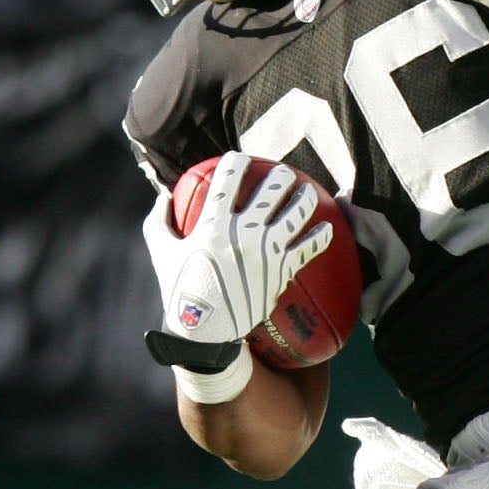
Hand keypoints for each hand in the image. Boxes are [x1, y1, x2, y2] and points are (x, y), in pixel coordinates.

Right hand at [141, 153, 330, 372]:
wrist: (204, 331)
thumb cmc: (179, 288)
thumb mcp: (161, 249)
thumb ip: (160, 219)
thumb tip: (163, 195)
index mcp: (213, 224)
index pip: (228, 180)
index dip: (236, 162)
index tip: (240, 157)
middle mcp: (244, 233)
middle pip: (271, 191)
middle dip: (280, 176)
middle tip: (283, 174)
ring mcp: (266, 252)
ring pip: (295, 214)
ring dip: (305, 198)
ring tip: (308, 191)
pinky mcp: (281, 271)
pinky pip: (308, 249)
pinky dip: (320, 237)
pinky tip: (328, 229)